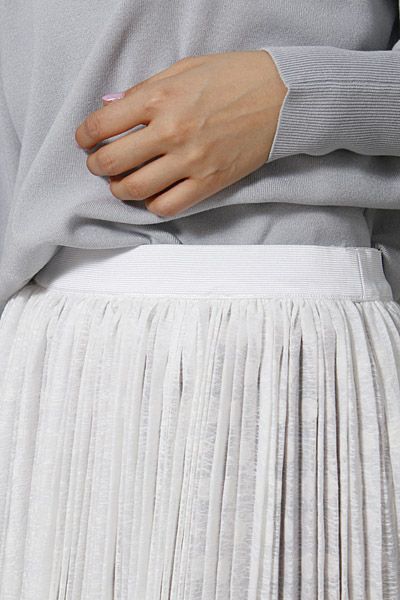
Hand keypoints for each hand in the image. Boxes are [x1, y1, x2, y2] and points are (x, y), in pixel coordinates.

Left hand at [75, 50, 286, 216]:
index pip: (103, 125)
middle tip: (99, 164)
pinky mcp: (209, 182)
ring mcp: (191, 161)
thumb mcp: (183, 69)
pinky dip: (152, 204)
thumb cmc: (233, 77)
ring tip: (122, 182)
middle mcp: (171, 131)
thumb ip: (144, 90)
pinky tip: (153, 193)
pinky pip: (167, 206)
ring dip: (119, 189)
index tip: (85, 141)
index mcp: (160, 98)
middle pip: (113, 162)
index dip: (85, 136)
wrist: (281, 97)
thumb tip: (110, 108)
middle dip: (96, 166)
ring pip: (135, 189)